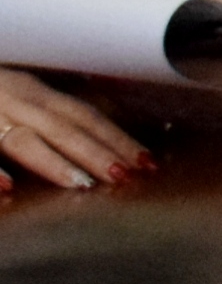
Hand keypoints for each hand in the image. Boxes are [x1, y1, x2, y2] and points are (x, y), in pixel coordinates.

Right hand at [0, 66, 146, 189]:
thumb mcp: (27, 98)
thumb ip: (60, 112)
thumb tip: (111, 121)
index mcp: (37, 97)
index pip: (86, 117)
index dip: (117, 139)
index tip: (146, 161)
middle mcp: (18, 105)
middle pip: (62, 130)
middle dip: (96, 153)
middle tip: (125, 176)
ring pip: (23, 142)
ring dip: (54, 163)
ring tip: (81, 183)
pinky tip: (8, 186)